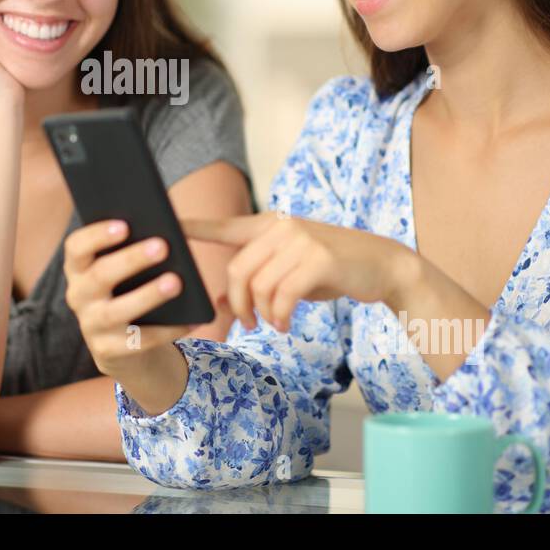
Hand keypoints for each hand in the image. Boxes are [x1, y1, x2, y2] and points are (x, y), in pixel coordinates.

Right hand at [63, 220, 195, 379]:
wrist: (120, 347)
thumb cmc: (127, 292)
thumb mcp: (123, 272)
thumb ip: (132, 250)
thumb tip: (166, 233)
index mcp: (79, 269)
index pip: (76, 247)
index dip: (96, 235)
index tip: (124, 225)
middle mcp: (78, 296)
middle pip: (100, 276)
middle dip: (131, 260)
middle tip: (162, 246)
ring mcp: (91, 326)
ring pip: (116, 311)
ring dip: (147, 295)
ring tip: (176, 282)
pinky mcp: (107, 351)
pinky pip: (140, 341)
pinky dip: (167, 330)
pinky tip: (191, 320)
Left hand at [181, 213, 415, 331]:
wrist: (381, 264)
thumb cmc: (330, 270)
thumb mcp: (289, 271)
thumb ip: (256, 280)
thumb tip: (220, 303)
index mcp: (270, 226)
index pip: (225, 226)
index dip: (194, 228)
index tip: (168, 225)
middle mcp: (282, 227)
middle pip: (238, 270)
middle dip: (237, 303)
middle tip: (246, 323)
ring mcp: (301, 241)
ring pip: (259, 286)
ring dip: (261, 314)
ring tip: (272, 323)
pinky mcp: (319, 259)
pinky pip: (283, 295)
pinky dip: (280, 316)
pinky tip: (285, 324)